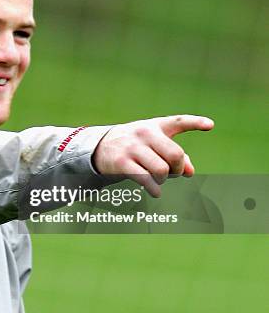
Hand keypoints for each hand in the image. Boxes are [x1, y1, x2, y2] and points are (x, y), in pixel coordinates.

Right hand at [92, 115, 213, 196]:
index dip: (196, 123)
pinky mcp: (123, 163)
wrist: (101, 146)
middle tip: (172, 173)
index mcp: (156, 126)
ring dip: (164, 179)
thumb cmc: (135, 146)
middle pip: (175, 155)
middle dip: (178, 168)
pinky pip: (145, 179)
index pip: (178, 121)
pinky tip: (155, 191)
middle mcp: (145, 134)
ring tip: (158, 180)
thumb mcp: (154, 144)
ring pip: (161, 170)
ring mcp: (133, 148)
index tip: (210, 125)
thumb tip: (191, 172)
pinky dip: (154, 189)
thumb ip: (176, 155)